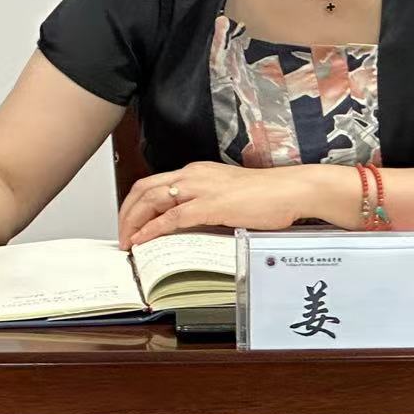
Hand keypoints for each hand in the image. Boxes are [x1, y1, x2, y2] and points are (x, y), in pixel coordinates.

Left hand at [117, 162, 333, 248]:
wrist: (292, 190)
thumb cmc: (269, 194)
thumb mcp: (229, 195)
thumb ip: (208, 204)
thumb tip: (192, 223)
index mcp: (199, 172)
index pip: (155, 182)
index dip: (136, 202)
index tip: (130, 221)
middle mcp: (195, 175)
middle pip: (145, 188)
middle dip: (126, 212)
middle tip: (121, 234)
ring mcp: (201, 189)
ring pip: (152, 200)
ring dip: (133, 221)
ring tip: (127, 241)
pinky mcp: (211, 205)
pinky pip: (172, 218)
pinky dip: (152, 229)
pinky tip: (143, 240)